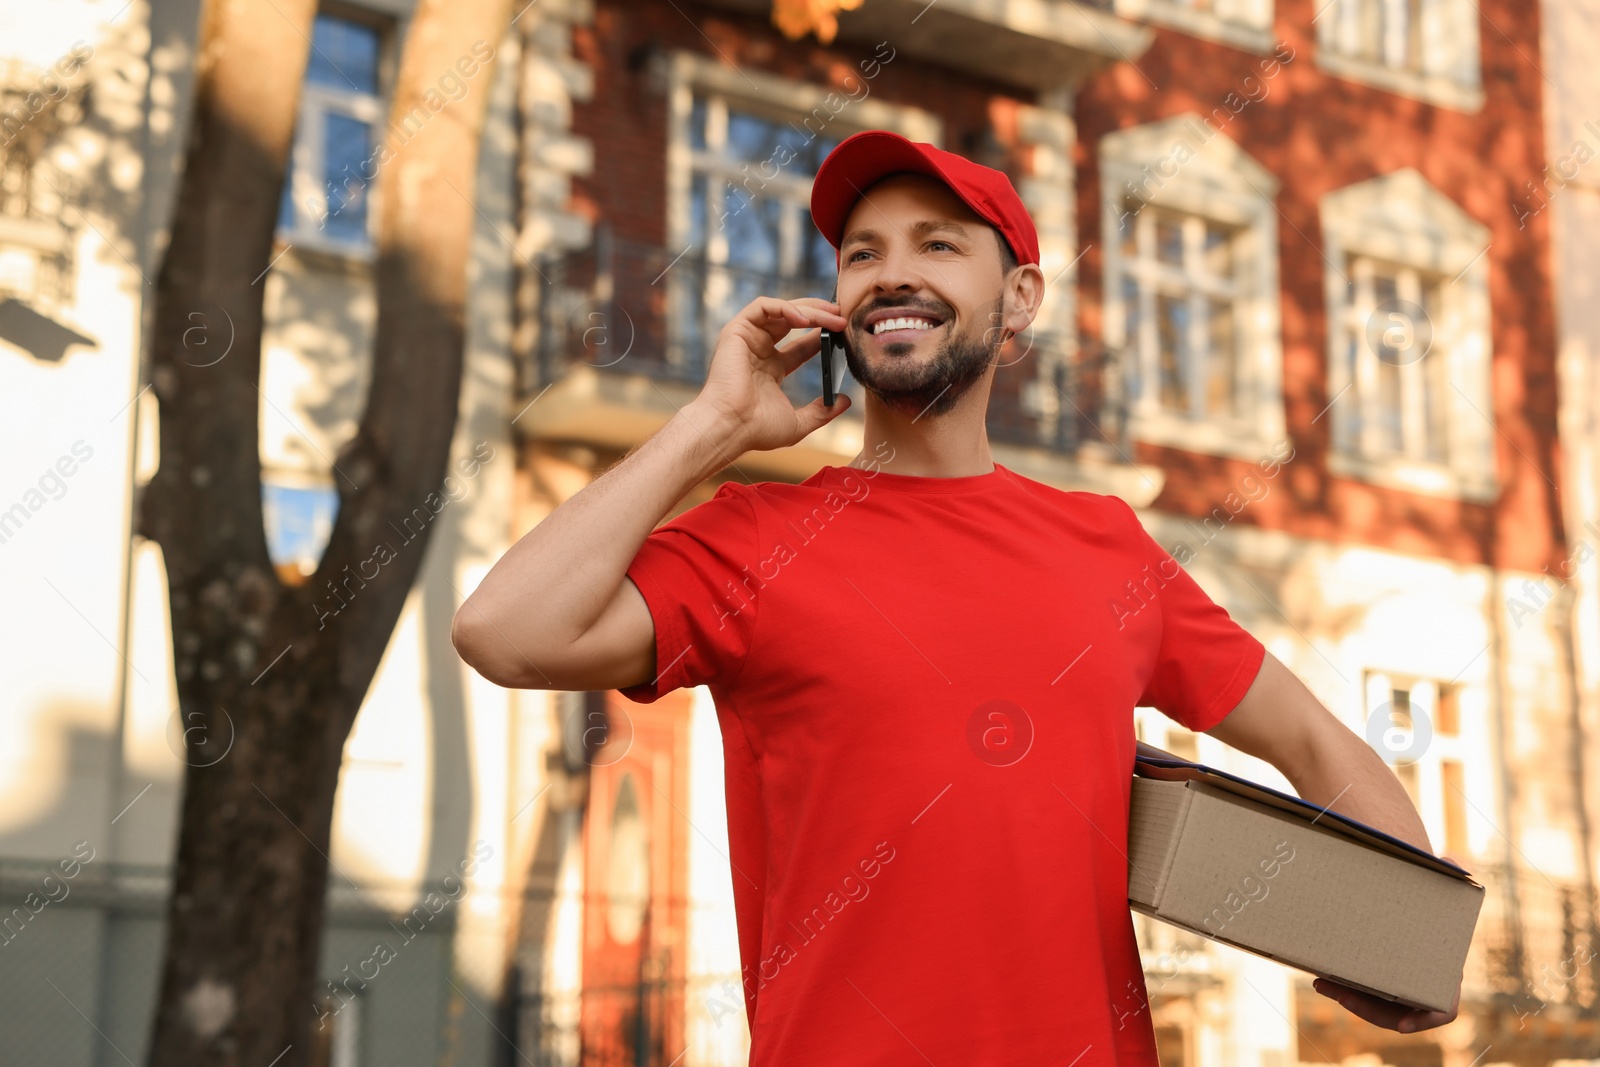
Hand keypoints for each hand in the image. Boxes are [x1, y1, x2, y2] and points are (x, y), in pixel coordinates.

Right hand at [694, 296, 851, 452]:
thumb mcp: (798, 423)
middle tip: (842, 318)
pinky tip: (805, 319)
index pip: (801, 346)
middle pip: (793, 323)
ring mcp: (747, 340)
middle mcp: (759, 351)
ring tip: (832, 316)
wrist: (730, 427)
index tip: (844, 334)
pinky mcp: (737, 331)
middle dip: (820, 316)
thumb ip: (822, 412)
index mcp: (771, 370)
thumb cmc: (756, 430)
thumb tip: (844, 401)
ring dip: (809, 309)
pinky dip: (785, 307)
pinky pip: (762, 306)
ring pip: (781, 311)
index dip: (822, 336)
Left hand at [1313, 848, 1466, 1032]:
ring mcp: (1399, 984)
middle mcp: (1423, 983)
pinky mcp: (1377, 979)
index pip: (1443, 1008)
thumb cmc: (1423, 891)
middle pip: (1399, 1013)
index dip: (1426, 1019)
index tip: (1402, 1025)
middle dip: (1368, 1008)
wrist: (1404, 893)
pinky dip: (1344, 990)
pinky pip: (1362, 994)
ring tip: (1321, 983)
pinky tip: (1322, 979)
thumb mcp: (1434, 883)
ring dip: (1349, 999)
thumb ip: (1442, 875)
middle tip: (1338, 994)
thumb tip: (1448, 861)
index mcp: (1443, 969)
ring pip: (1376, 1006)